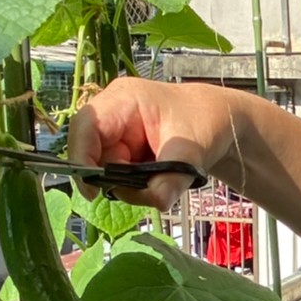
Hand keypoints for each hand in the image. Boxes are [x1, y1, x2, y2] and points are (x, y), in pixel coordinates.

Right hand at [68, 76, 236, 209]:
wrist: (218, 122)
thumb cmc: (205, 121)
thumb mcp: (193, 150)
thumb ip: (172, 177)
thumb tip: (156, 201)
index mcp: (124, 100)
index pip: (86, 126)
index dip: (81, 159)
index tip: (92, 192)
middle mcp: (113, 115)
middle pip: (93, 154)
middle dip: (116, 179)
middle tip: (148, 190)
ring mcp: (116, 134)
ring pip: (106, 170)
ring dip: (130, 185)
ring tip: (162, 182)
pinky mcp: (123, 151)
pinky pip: (119, 176)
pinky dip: (136, 185)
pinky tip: (157, 180)